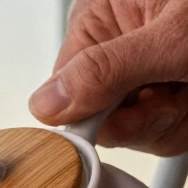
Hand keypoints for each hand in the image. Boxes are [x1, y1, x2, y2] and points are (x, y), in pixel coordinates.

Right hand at [29, 0, 187, 155]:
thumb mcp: (172, 38)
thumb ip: (107, 70)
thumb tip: (47, 104)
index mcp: (99, 21)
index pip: (65, 94)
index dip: (94, 119)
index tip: (126, 121)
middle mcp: (116, 48)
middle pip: (104, 120)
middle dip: (144, 121)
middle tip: (175, 94)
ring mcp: (143, 72)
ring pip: (137, 132)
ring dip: (171, 122)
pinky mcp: (168, 89)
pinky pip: (160, 130)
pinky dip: (183, 122)